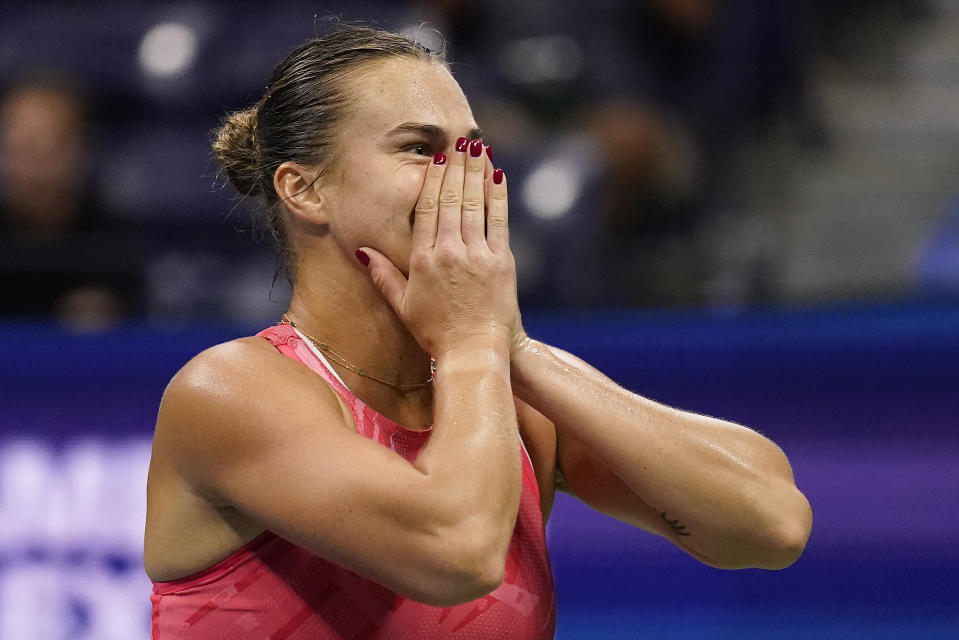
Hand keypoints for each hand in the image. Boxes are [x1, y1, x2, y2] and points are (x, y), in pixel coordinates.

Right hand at [359, 138, 520, 357]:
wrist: (473, 351)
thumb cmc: (436, 333)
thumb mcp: (403, 306)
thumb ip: (383, 275)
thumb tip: (363, 251)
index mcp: (422, 260)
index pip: (426, 209)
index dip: (432, 178)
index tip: (436, 156)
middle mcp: (448, 252)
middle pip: (450, 198)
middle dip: (455, 165)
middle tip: (459, 137)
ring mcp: (477, 255)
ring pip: (473, 204)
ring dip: (475, 172)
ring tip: (477, 146)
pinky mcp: (501, 262)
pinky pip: (498, 221)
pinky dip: (497, 196)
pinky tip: (497, 175)